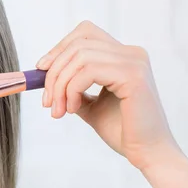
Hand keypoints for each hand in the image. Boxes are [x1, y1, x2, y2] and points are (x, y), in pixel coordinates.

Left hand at [36, 20, 181, 171]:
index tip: (41, 69)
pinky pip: (88, 71)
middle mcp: (132, 53)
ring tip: (60, 110)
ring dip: (60, 84)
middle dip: (54, 71)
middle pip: (78, 43)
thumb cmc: (121, 131)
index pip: (85, 33)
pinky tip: (73, 109)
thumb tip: (44, 75)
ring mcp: (134, 62)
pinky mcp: (133, 75)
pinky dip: (72, 89)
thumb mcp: (89, 104)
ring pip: (80, 56)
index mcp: (124, 56)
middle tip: (47, 102)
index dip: (59, 48)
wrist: (147, 154)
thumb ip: (73, 87)